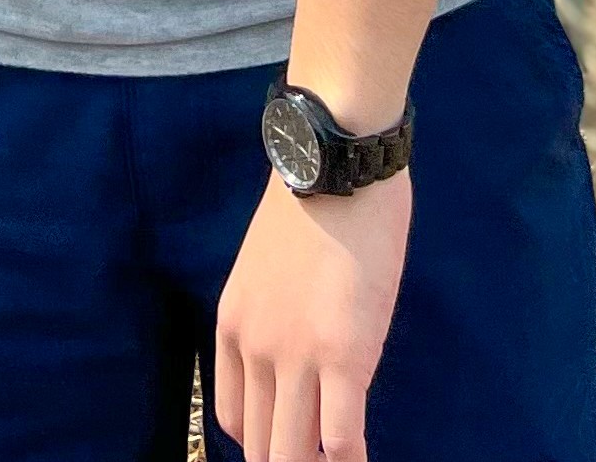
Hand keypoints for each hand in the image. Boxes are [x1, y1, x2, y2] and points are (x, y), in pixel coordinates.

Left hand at [216, 168, 407, 461]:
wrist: (333, 164)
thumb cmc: (313, 206)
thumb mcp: (267, 269)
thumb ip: (273, 320)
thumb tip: (299, 364)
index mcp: (232, 326)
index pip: (233, 420)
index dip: (264, 444)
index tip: (293, 444)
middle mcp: (255, 349)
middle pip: (261, 447)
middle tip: (312, 461)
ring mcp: (296, 356)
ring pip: (293, 454)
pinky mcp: (343, 357)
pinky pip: (341, 438)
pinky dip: (351, 461)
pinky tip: (362, 459)